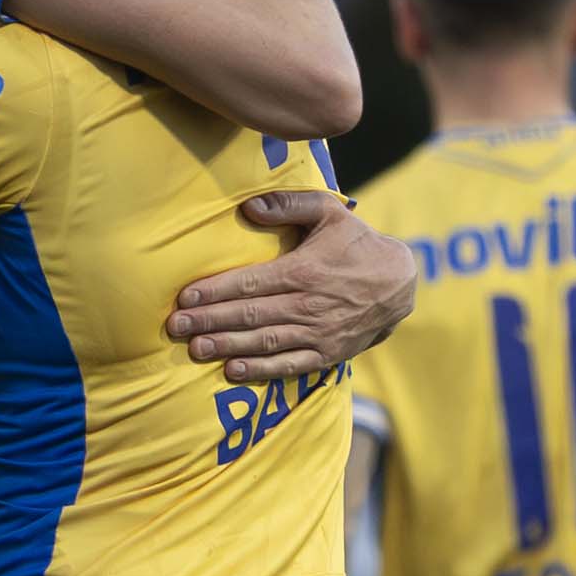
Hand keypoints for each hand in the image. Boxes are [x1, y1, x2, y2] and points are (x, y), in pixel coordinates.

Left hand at [166, 192, 415, 384]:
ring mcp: (318, 332)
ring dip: (228, 346)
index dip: (215, 290)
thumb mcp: (329, 212)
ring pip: (265, 341)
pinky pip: (290, 365)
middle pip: (250, 314)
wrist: (400, 283)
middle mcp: (308, 304)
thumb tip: (248, 208)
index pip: (251, 282)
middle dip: (210, 321)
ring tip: (196, 349)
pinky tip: (233, 370)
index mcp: (304, 270)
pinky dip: (261, 369)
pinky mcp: (327, 353)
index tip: (185, 297)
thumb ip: (289, 204)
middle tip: (176, 327)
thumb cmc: (357, 243)